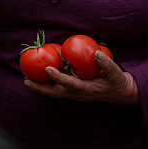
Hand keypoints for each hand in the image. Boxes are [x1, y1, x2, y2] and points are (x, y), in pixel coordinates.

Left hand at [24, 49, 139, 103]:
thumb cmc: (117, 82)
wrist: (121, 93)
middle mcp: (78, 94)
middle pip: (55, 93)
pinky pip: (57, 89)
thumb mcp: (116, 73)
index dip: (58, 77)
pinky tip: (39, 76)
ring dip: (40, 87)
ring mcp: (75, 94)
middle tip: (26, 80)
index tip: (48, 68)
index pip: (69, 84)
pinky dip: (47, 84)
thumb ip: (107, 64)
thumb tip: (96, 53)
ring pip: (54, 93)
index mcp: (87, 90)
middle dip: (40, 87)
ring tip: (27, 79)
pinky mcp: (73, 92)